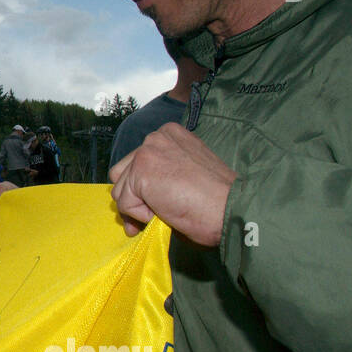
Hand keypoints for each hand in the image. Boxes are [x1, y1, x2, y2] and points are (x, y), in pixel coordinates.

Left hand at [108, 122, 236, 245]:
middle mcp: (155, 137)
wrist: (231, 207)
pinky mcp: (140, 173)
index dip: (144, 187)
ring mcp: (146, 153)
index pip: (138, 161)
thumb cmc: (217, 198)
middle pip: (122, 173)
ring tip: (167, 211)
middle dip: (133, 197)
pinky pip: (125, 204)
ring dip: (138, 208)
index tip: (159, 201)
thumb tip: (137, 196)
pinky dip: (141, 217)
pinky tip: (167, 212)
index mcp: (169, 134)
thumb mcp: (187, 173)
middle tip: (153, 214)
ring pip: (120, 190)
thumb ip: (162, 174)